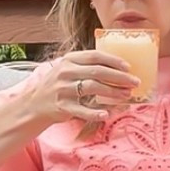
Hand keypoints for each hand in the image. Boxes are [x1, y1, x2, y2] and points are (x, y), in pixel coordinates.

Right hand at [23, 50, 139, 128]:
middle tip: (134, 82)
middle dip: (119, 77)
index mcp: (69, 60)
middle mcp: (65, 72)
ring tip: (126, 95)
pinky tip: (106, 114)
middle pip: (97, 71)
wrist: (34, 104)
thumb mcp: (67, 69)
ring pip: (92, 88)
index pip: (95, 56)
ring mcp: (63, 89)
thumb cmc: (57, 85)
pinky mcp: (62, 106)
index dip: (113, 61)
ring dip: (112, 92)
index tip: (128, 67)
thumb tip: (116, 66)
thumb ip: (86, 65)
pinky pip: (82, 110)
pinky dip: (95, 112)